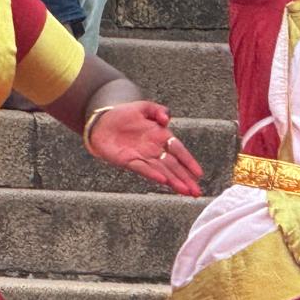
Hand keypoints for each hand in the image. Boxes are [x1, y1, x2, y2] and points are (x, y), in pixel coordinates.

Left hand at [86, 101, 202, 196]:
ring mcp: (142, 156)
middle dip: (186, 178)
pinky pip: (142, 168)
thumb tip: (166, 119)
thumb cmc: (124, 114)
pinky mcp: (128, 161)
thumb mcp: (143, 107)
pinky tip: (163, 181)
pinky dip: (153, 174)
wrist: (101, 121)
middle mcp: (154, 149)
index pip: (178, 150)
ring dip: (174, 181)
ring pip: (162, 171)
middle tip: (196, 191)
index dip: (189, 161)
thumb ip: (158, 111)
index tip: (198, 173)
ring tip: (186, 191)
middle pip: (173, 166)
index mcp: (161, 136)